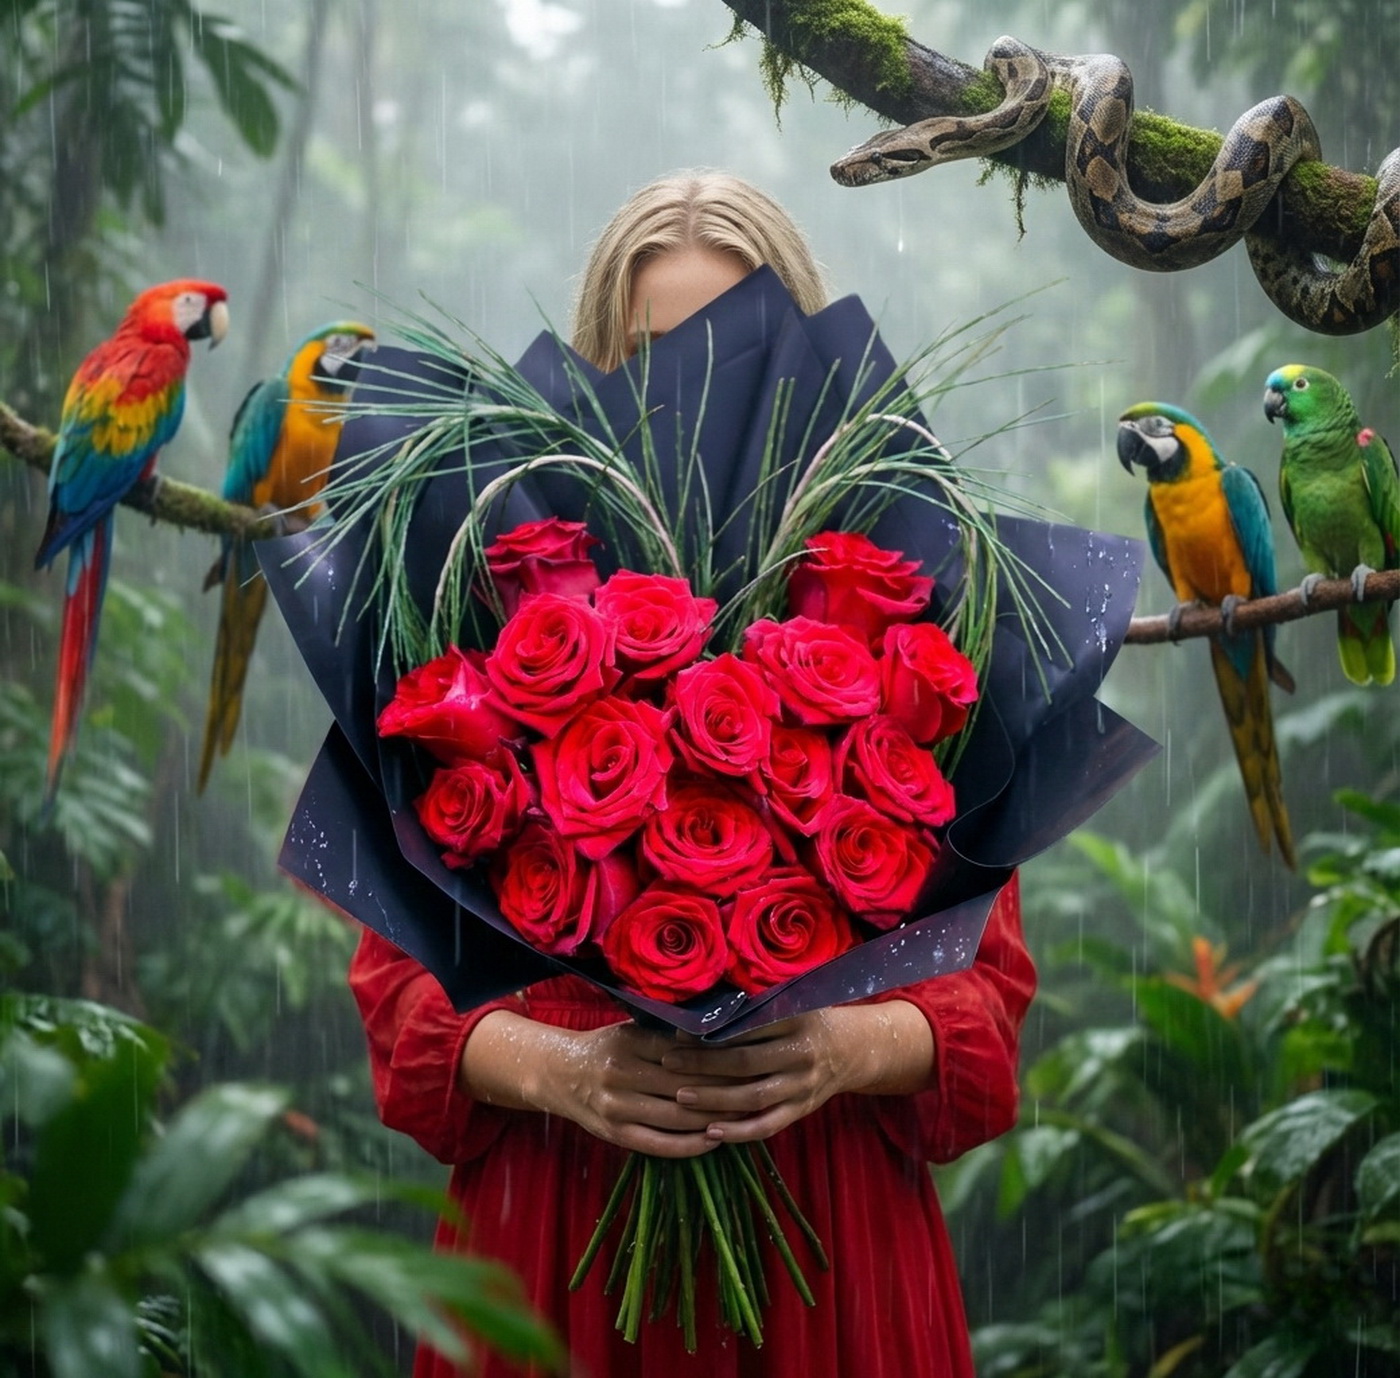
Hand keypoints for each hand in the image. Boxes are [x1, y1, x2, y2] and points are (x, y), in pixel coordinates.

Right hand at [461, 1013, 745, 1158]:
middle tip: (759, 1091)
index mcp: (631, 1044)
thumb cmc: (607, 1048)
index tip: (751, 1062)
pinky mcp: (615, 1134)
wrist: (559, 1073)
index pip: (685, 1055)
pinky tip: (713, 1140)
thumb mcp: (633, 1030)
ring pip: (677, 1118)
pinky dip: (690, 1145)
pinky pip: (660, 1144)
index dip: (721, 1062)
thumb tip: (719, 1031)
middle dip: (725, 1092)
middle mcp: (623, 1075)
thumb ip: (668, 1034)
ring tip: (745, 1117)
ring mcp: (618, 1108)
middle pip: (686, 1087)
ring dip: (713, 1119)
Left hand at [658, 1001, 934, 1144]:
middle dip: (702, 1064)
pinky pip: (767, 1125)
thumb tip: (701, 1006)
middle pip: (744, 1062)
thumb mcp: (790, 1003)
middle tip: (667, 1062)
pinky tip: (710, 1132)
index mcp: (794, 1020)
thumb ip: (754, 1007)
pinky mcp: (801, 1111)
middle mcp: (799, 1054)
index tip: (678, 1032)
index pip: (746, 1027)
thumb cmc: (808, 1020)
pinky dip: (739, 1132)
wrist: (853, 1049)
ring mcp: (802, 1086)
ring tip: (680, 1096)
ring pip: (752, 1097)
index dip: (711, 1031)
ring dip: (714, 1099)